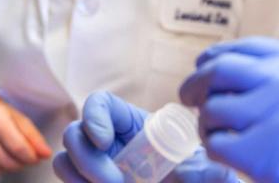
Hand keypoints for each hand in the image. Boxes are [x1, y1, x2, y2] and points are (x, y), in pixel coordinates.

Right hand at [0, 92, 52, 177]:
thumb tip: (46, 154)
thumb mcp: (19, 118)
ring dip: (7, 167)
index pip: (18, 148)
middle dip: (20, 164)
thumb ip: (34, 137)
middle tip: (24, 159)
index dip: (31, 158)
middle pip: (6, 161)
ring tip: (9, 157)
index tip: (35, 158)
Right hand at [53, 91, 236, 182]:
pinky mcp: (89, 181)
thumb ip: (206, 172)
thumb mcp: (201, 171)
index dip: (93, 116)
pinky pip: (71, 182)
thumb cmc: (192, 177)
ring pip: (65, 161)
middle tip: (115, 182)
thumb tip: (213, 174)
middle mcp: (108, 141)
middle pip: (74, 134)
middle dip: (87, 159)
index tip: (104, 141)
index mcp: (132, 123)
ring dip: (78, 176)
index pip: (99, 103)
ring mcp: (95, 163)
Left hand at [179, 37, 278, 182]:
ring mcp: (275, 114)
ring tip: (212, 132)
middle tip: (187, 96)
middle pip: (221, 69)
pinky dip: (214, 147)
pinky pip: (217, 142)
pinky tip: (225, 154)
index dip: (218, 55)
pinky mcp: (263, 151)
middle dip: (197, 82)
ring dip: (206, 120)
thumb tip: (240, 78)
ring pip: (214, 107)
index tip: (204, 65)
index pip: (250, 47)